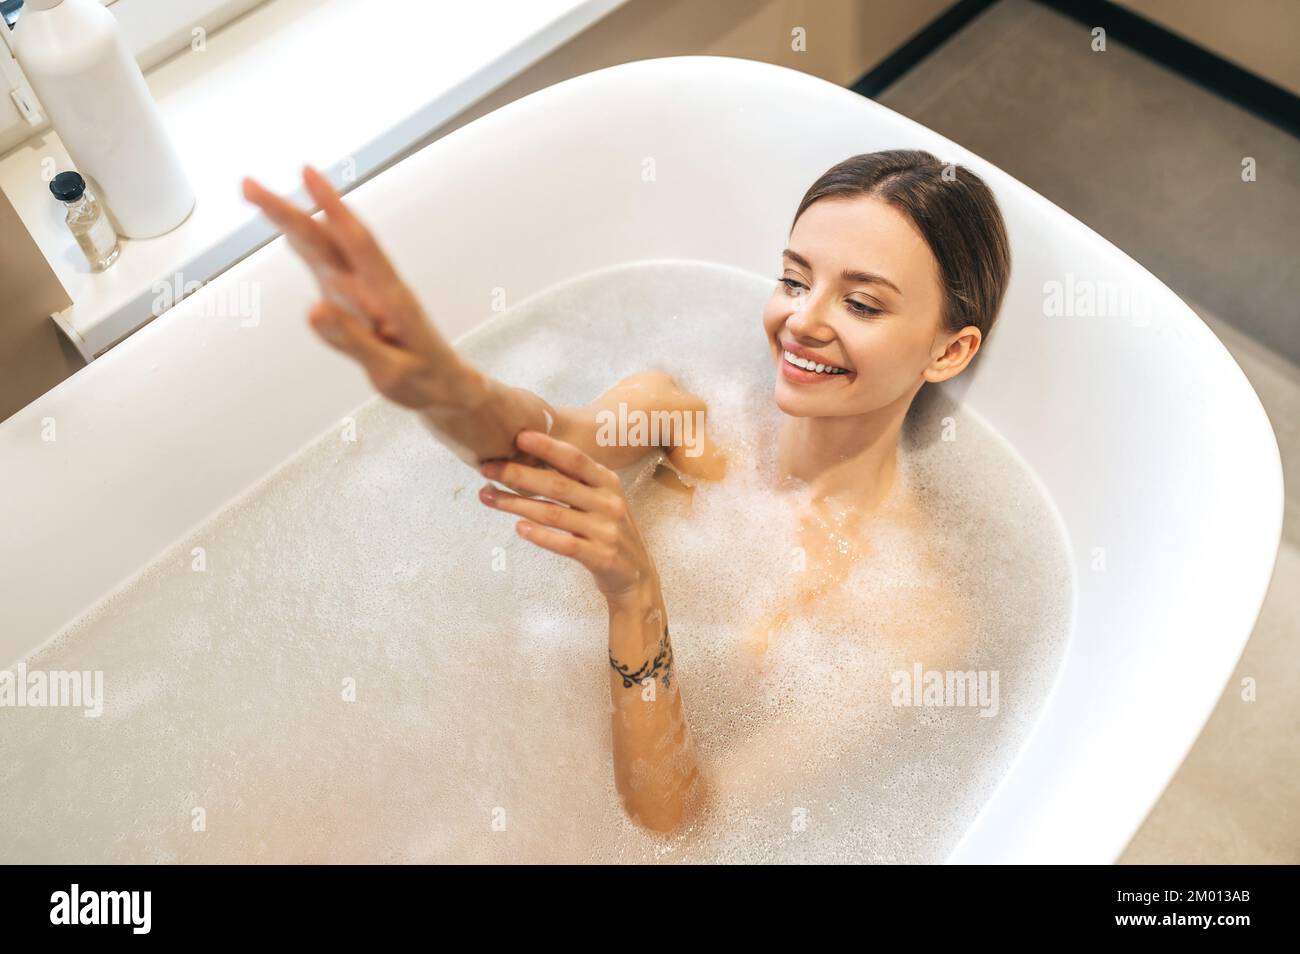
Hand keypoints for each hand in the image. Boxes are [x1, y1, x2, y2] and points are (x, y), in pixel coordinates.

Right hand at [241, 165, 483, 410]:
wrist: (446, 386)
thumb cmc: (425, 380)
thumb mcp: (390, 370)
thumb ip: (354, 340)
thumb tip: (314, 309)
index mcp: (389, 296)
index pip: (358, 243)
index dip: (334, 208)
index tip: (308, 174)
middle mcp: (374, 285)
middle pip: (330, 239)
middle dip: (290, 209)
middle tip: (249, 185)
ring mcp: (363, 291)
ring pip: (326, 249)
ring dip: (293, 221)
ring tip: (258, 197)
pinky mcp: (356, 302)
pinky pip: (327, 268)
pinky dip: (307, 247)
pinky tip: (290, 234)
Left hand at [477, 429, 659, 607]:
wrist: (636, 576)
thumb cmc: (607, 532)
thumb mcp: (600, 500)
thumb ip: (574, 482)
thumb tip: (528, 459)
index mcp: (608, 483)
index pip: (575, 459)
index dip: (547, 447)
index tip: (518, 436)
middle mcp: (609, 503)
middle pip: (558, 485)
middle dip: (519, 474)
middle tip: (487, 468)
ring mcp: (606, 531)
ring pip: (554, 514)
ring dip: (517, 505)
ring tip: (487, 497)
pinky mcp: (601, 557)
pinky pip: (566, 545)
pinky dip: (541, 536)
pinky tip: (518, 529)